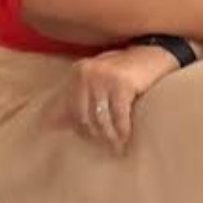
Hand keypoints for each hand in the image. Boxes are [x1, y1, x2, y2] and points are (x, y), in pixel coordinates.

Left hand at [59, 45, 178, 152]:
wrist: (154, 54)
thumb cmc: (126, 71)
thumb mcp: (99, 81)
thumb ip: (79, 98)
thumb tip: (48, 124)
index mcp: (78, 73)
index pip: (72, 110)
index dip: (82, 130)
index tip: (91, 141)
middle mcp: (87, 73)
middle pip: (85, 117)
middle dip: (96, 135)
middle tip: (107, 147)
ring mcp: (103, 77)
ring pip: (101, 119)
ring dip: (110, 137)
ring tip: (117, 147)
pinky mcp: (121, 84)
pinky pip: (119, 116)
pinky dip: (123, 130)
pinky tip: (126, 137)